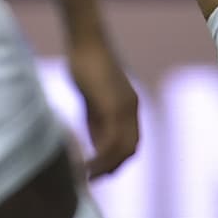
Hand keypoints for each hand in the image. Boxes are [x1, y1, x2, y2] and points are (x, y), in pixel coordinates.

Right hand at [67, 32, 139, 177]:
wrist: (85, 39)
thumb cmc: (85, 63)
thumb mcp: (94, 98)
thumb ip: (98, 121)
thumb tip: (98, 147)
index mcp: (129, 104)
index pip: (131, 141)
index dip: (118, 159)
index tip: (100, 170)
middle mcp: (132, 107)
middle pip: (130, 149)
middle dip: (113, 167)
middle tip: (93, 178)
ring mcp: (125, 107)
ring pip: (121, 150)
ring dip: (105, 167)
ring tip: (87, 176)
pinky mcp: (113, 106)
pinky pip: (109, 142)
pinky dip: (98, 158)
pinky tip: (85, 164)